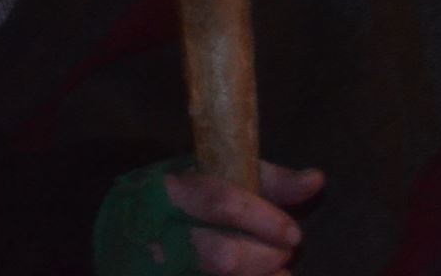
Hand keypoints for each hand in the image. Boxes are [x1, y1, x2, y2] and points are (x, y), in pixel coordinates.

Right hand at [165, 162, 323, 275]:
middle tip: (285, 255)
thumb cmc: (184, 194)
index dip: (266, 220)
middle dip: (265, 259)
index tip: (294, 235)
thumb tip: (316, 180)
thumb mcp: (220, 175)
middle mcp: (164, 231)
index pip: (225, 203)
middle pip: (223, 254)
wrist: (124, 225)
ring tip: (280, 274)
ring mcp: (162, 265)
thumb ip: (269, 180)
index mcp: (177, 189)